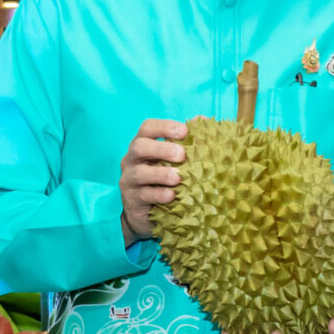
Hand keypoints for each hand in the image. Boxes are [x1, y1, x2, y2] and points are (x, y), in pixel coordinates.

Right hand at [120, 119, 189, 243]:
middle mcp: (131, 160)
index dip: (164, 127)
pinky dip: (158, 194)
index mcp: (143, 144)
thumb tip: (204, 120)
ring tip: (178, 177)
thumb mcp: (172, 160)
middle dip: (161, 149)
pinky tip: (172, 195)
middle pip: (139, 147)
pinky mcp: (131, 200)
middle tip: (181, 155)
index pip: (147, 128)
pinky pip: (143, 195)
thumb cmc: (162, 180)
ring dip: (160, 174)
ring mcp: (129, 180)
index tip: (184, 131)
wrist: (146, 214)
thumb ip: (186, 141)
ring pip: (139, 173)